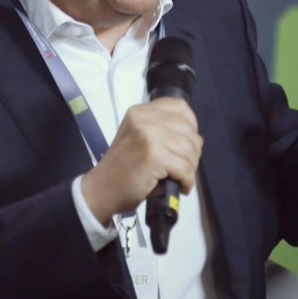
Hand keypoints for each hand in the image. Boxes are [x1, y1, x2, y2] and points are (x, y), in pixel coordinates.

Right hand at [80, 97, 202, 224]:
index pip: (180, 108)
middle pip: (189, 131)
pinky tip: (180, 186)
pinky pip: (185, 168)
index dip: (190, 127)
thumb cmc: (123, 168)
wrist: (102, 190)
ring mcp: (149, 136)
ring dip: (190, 168)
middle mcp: (144, 118)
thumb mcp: (138, 137)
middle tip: (183, 167)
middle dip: (193, 152)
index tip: (184, 145)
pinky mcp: (154, 156)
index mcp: (141, 111)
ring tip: (180, 178)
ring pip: (190, 150)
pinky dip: (187, 180)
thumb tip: (195, 139)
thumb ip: (161, 130)